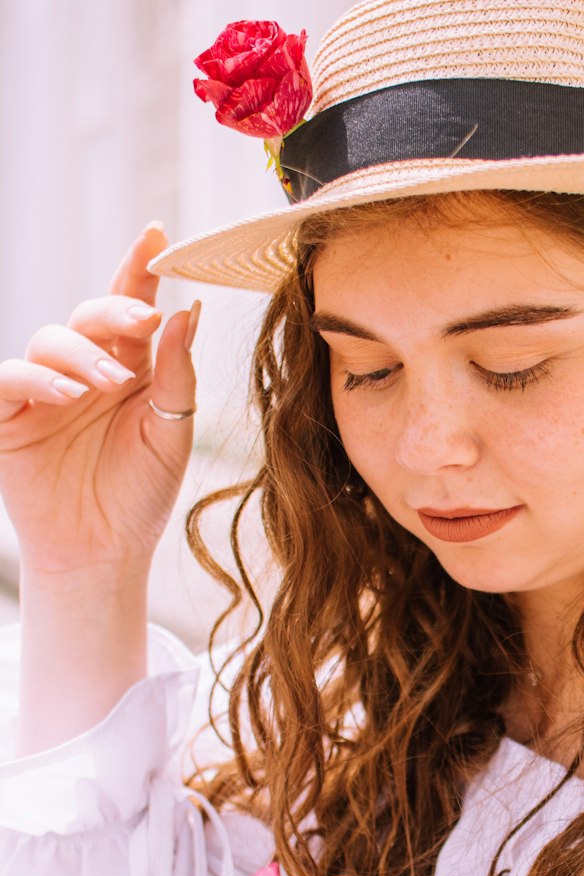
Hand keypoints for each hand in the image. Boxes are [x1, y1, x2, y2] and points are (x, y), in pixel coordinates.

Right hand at [0, 222, 197, 580]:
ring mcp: (44, 391)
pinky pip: (9, 378)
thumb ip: (178, 374)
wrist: (104, 552)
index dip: (140, 269)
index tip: (156, 236)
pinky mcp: (9, 416)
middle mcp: (86, 370)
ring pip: (50, 340)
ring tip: (108, 384)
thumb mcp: (172, 433)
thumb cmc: (140, 495)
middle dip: (115, 311)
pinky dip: (36, 379)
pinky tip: (67, 394)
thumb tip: (187, 310)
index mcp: (130, 368)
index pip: (132, 308)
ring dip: (81, 354)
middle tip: (142, 322)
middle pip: (90, 315)